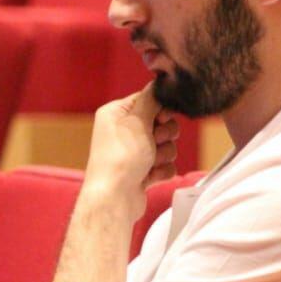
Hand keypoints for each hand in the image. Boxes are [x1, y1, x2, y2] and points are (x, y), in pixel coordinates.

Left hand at [83, 84, 179, 221]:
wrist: (114, 198)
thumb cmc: (121, 158)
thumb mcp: (137, 121)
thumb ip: (151, 100)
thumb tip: (158, 83)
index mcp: (116, 114)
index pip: (148, 100)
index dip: (160, 110)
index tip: (161, 118)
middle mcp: (122, 131)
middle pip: (161, 123)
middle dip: (164, 135)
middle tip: (153, 142)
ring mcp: (132, 153)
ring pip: (166, 145)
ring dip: (163, 154)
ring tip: (149, 162)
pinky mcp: (141, 172)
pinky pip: (164, 165)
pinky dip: (161, 171)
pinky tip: (149, 177)